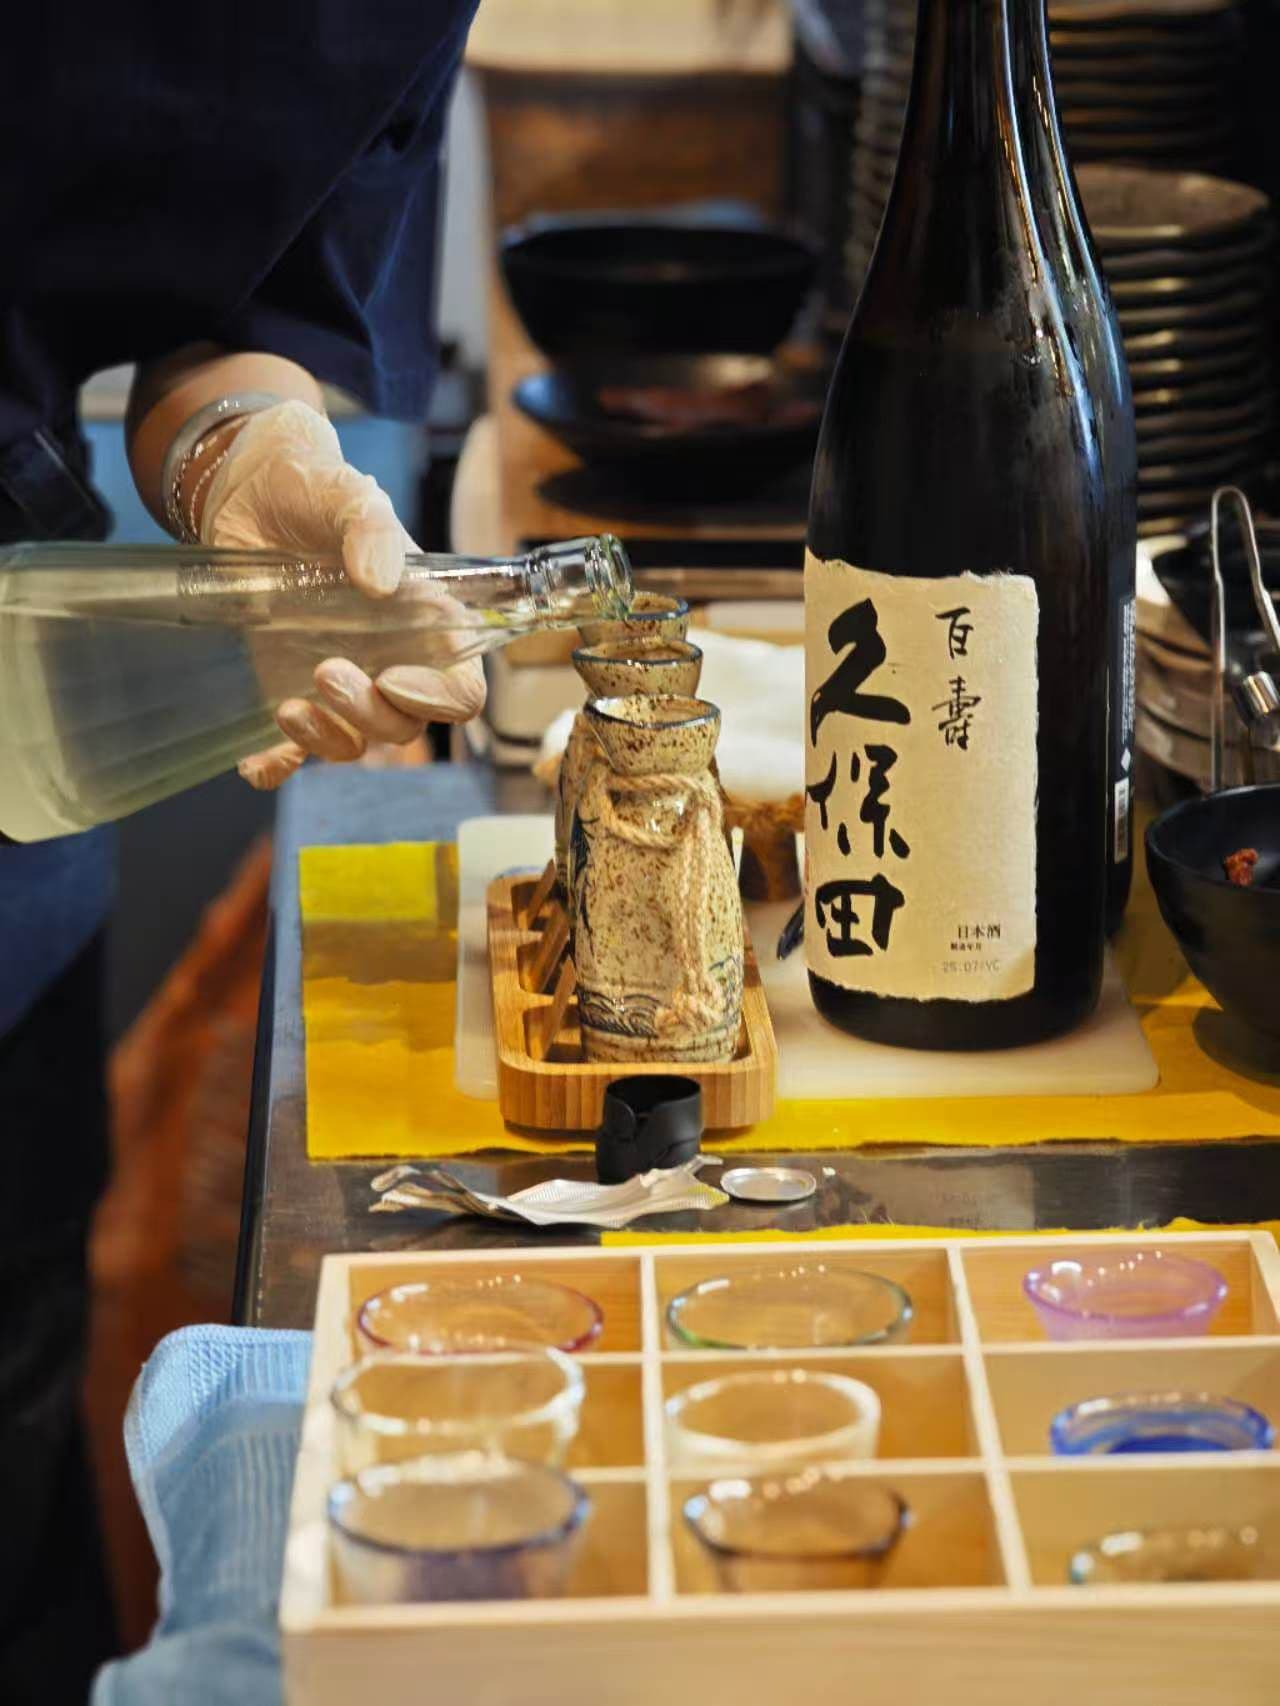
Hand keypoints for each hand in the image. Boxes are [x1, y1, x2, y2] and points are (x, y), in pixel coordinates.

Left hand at [199, 400, 484, 789]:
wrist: (248, 494)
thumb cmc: (314, 489)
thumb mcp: (346, 493)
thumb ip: (370, 528)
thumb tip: (379, 580)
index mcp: (426, 624)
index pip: (461, 690)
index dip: (437, 700)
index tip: (392, 679)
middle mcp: (391, 662)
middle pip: (405, 725)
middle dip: (368, 714)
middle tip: (325, 670)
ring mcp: (342, 682)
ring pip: (354, 743)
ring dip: (326, 740)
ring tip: (287, 708)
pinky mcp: (289, 690)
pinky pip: (292, 752)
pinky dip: (277, 766)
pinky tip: (256, 762)